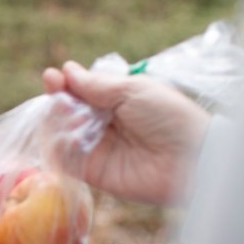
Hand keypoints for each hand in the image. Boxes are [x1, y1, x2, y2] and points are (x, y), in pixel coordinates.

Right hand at [42, 61, 209, 204]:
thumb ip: (96, 84)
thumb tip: (67, 70)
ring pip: (59, 133)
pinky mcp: (92, 173)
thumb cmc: (168, 117)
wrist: (190, 158)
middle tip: (60, 98)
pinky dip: (59, 147)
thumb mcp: (132, 90)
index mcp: (114, 101)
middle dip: (57, 102)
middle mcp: (102, 124)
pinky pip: (64, 160)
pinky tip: (70, 138)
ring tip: (72, 118)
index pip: (79, 91)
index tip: (52, 77)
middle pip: (64, 111)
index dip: (63, 84)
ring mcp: (95, 149)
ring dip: (58, 123)